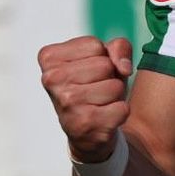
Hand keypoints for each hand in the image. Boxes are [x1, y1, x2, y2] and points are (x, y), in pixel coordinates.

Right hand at [38, 36, 133, 161]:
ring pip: (115, 86)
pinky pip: (122, 109)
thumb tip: (125, 68)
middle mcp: (51, 79)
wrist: (87, 130)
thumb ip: (119, 47)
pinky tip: (103, 117)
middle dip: (109, 76)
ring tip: (99, 102)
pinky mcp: (82, 124)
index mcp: (49, 57)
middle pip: (105, 66)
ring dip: (115, 95)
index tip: (89, 71)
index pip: (94, 45)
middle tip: (95, 88)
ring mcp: (65, 102)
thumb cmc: (96, 85)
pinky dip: (120, 112)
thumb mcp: (106, 57)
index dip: (102, 57)